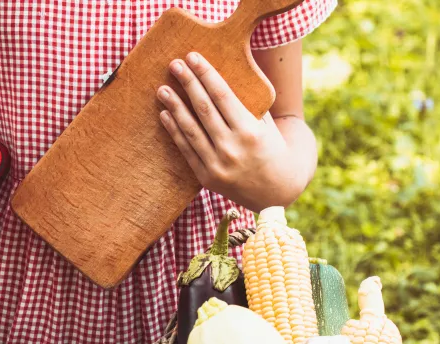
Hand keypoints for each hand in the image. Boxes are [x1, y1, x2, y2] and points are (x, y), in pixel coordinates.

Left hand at [157, 53, 307, 210]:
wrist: (277, 191)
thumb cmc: (273, 149)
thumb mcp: (267, 125)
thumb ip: (248, 105)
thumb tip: (220, 79)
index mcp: (250, 131)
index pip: (222, 95)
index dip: (206, 74)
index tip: (193, 57)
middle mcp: (232, 148)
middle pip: (204, 109)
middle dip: (188, 83)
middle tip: (174, 64)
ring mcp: (217, 165)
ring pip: (190, 129)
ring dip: (174, 106)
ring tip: (162, 89)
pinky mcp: (206, 177)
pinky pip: (186, 150)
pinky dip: (174, 131)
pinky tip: (165, 115)